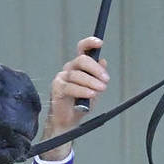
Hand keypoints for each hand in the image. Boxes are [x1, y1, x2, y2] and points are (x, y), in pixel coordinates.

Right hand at [38, 37, 107, 159]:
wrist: (68, 121)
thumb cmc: (80, 104)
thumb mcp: (95, 89)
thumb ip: (98, 76)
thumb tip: (103, 61)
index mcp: (79, 66)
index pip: (82, 49)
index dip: (90, 43)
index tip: (100, 43)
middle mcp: (69, 69)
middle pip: (82, 60)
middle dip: (95, 69)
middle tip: (105, 79)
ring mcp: (62, 78)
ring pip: (78, 75)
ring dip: (92, 82)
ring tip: (101, 89)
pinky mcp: (57, 88)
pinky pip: (71, 87)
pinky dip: (83, 90)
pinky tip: (91, 94)